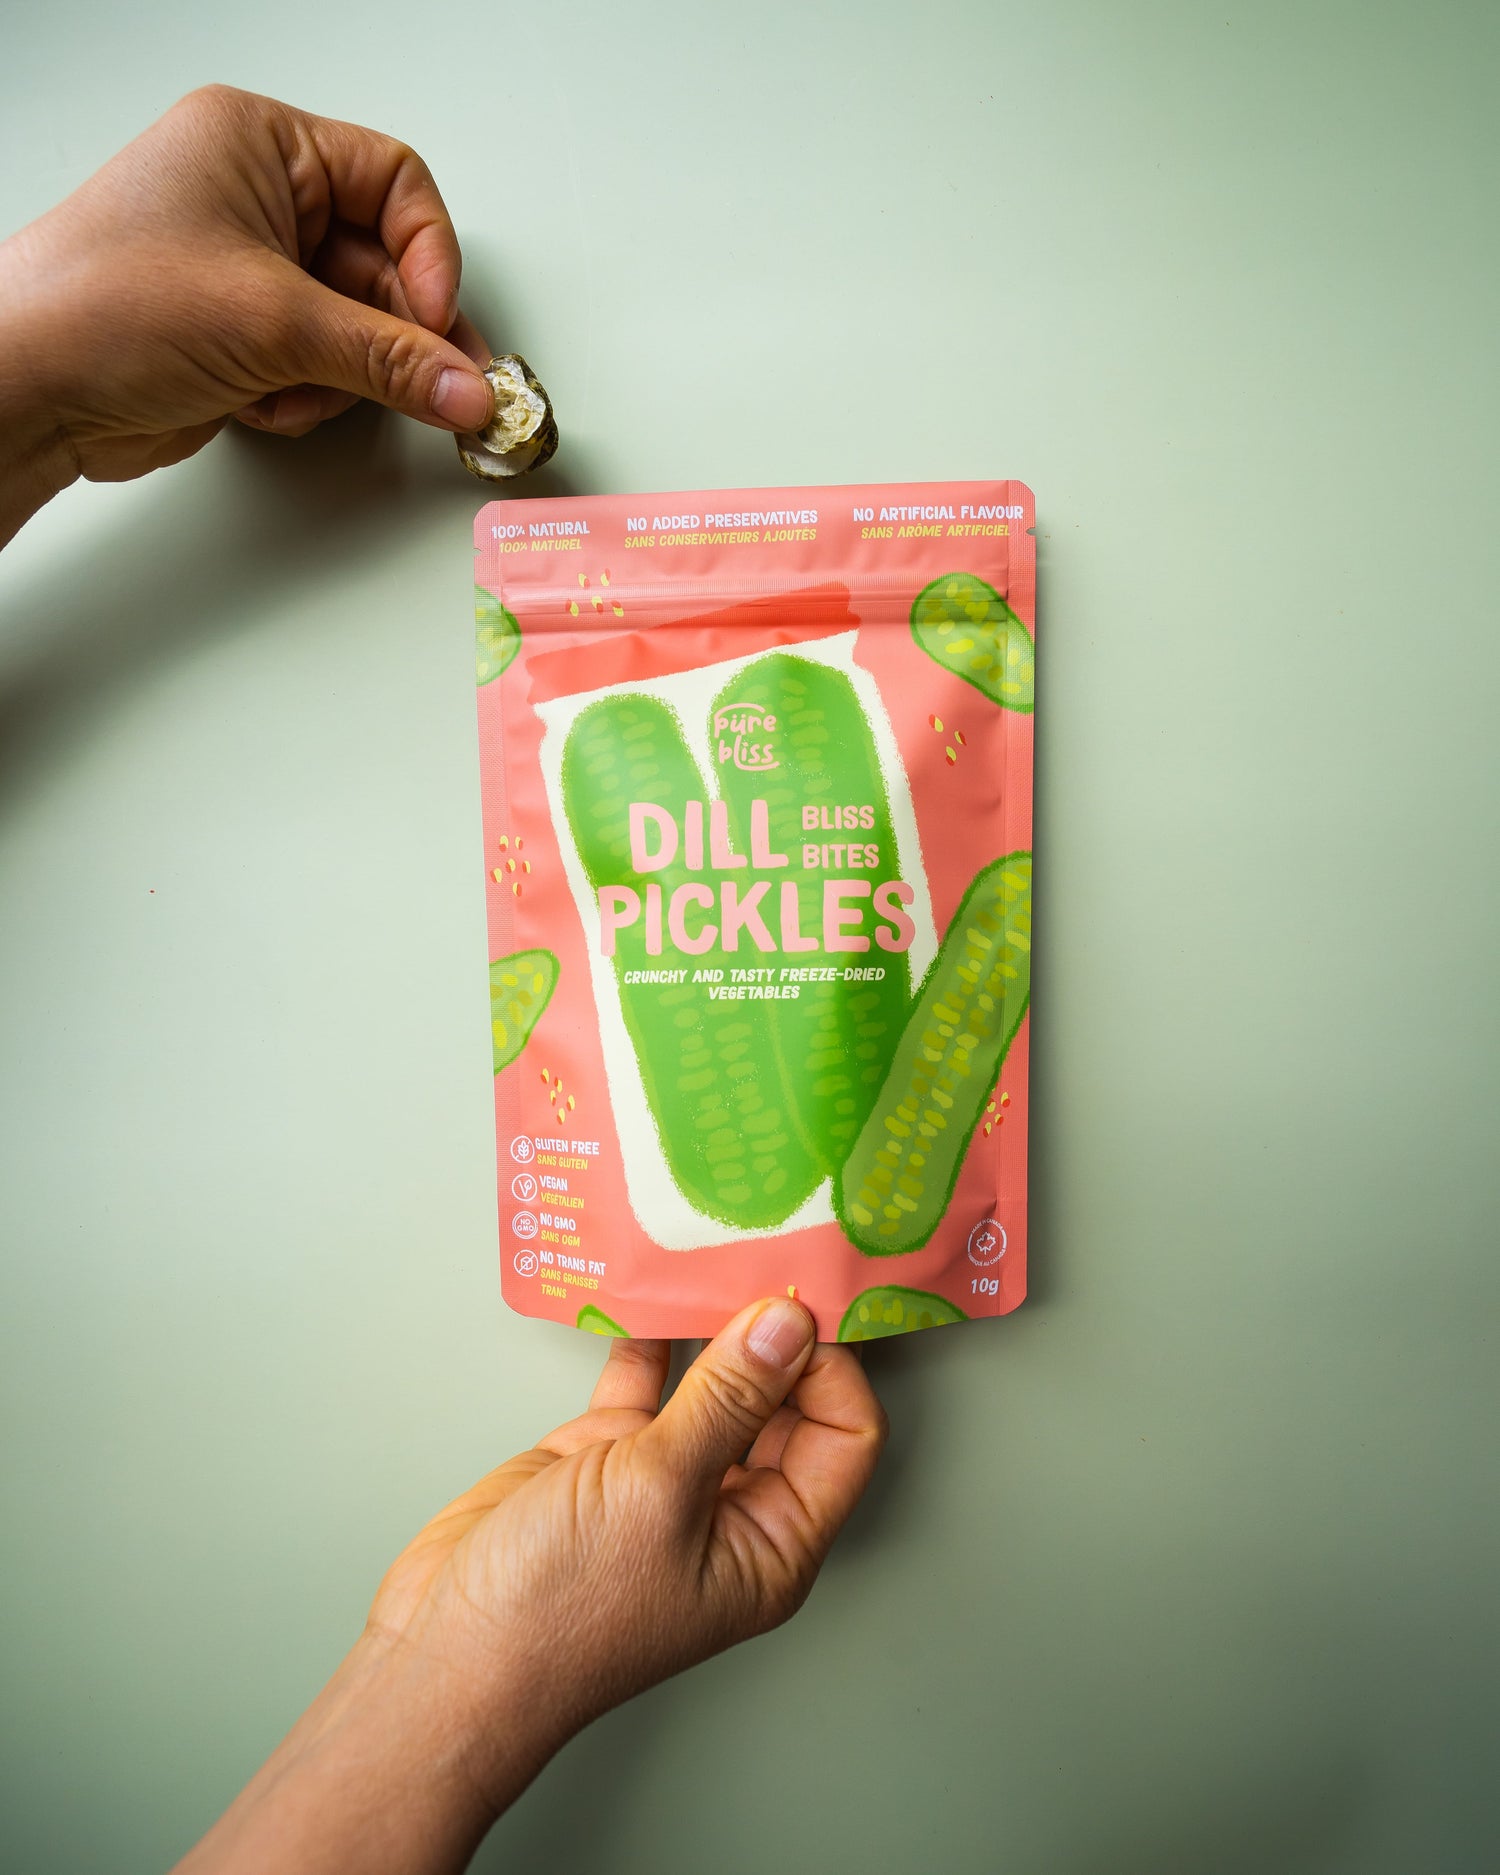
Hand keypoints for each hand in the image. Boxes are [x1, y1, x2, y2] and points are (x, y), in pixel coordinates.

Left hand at [0, 85, 492, 535]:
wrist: (27, 390)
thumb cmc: (105, 306)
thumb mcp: (273, 322)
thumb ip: (389, 360)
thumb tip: (468, 387)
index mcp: (261, 143)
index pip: (395, 182)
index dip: (429, 256)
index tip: (438, 326)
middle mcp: (259, 198)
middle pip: (384, 266)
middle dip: (397, 337)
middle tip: (438, 392)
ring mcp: (251, 271)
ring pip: (358, 329)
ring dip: (342, 375)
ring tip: (295, 389)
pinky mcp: (243, 336)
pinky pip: (322, 368)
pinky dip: (307, 396)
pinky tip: (261, 403)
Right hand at [175, 1299, 885, 1874]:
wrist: (445, 1653)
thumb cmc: (562, 1608)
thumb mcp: (659, 1492)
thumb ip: (728, 1400)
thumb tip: (790, 1323)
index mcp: (774, 1540)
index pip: (844, 1435)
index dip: (832, 1367)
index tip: (801, 1301)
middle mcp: (732, 1507)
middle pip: (786, 1401)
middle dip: (779, 1335)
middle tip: (765, 1257)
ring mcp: (668, 1476)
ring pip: (715, 1381)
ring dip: (714, 1323)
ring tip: (714, 1251)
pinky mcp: (607, 1453)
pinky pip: (646, 1379)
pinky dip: (646, 1334)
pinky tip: (646, 1283)